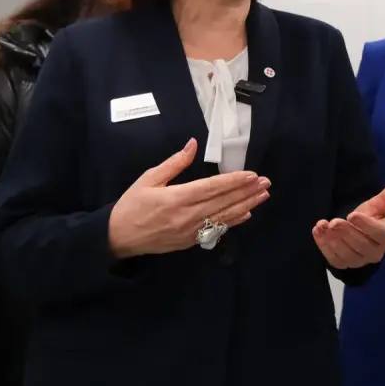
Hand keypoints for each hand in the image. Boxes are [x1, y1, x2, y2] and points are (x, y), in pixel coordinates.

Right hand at [108, 139, 270, 257]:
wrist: (118, 237)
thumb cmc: (132, 204)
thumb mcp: (149, 178)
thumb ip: (174, 163)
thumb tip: (193, 144)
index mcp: (177, 198)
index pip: (212, 188)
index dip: (234, 181)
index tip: (252, 174)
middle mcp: (188, 216)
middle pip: (223, 202)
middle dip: (247, 192)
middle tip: (266, 182)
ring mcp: (190, 231)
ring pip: (224, 217)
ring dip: (246, 205)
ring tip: (263, 196)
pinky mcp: (190, 241)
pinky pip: (216, 230)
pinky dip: (233, 221)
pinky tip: (246, 214)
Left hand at [312, 181, 384, 269]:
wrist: (356, 232)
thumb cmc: (369, 218)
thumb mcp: (377, 206)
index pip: (378, 233)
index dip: (365, 225)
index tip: (352, 215)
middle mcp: (375, 253)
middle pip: (361, 245)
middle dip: (346, 232)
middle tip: (334, 222)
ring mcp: (358, 261)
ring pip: (346, 254)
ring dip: (333, 239)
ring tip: (324, 225)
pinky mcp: (343, 265)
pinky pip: (333, 258)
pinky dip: (324, 245)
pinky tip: (318, 231)